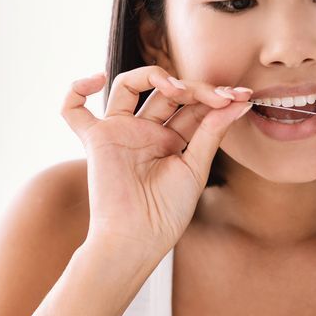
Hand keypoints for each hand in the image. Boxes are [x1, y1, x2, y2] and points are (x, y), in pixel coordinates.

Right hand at [61, 67, 253, 251]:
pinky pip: (73, 110)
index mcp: (172, 140)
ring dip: (154, 76)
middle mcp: (145, 131)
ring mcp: (120, 132)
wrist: (138, 238)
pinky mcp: (96, 140)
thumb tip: (238, 101)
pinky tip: (96, 78)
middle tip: (221, 95)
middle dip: (196, 88)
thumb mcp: (196, 167)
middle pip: (167, 91)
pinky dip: (75, 89)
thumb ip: (211, 131)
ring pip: (128, 85)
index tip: (242, 96)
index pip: (192, 105)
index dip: (216, 97)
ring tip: (178, 89)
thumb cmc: (167, 212)